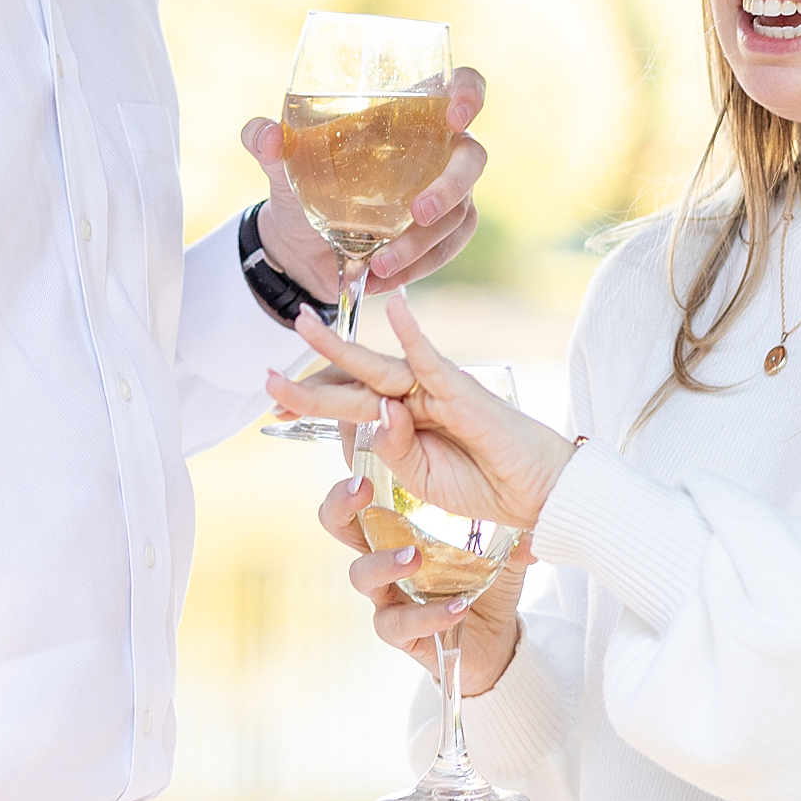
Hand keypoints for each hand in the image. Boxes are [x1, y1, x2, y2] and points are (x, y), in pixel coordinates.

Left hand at [239, 67, 486, 300]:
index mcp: (407, 115)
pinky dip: (418, 267)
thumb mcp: (280, 166)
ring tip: (380, 264)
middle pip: (472, 157)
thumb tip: (265, 135)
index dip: (469, 93)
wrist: (299, 246)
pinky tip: (381, 278)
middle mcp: (437, 149)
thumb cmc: (301, 186)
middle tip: (419, 212)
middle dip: (452, 186)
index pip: (460, 86)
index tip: (454, 116)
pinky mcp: (443, 233)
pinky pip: (448, 248)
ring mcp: (447, 192)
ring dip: (423, 242)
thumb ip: (265, 142)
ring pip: (460, 212)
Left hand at [266, 288, 578, 533]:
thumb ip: (390, 447)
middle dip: (309, 380)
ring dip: (339, 348)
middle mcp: (411, 400)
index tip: (273, 405)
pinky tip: (395, 307)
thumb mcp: (419, 477)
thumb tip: (377, 412)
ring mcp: (434, 390)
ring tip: (304, 325)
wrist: (533, 493)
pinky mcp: (460, 388)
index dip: (311, 403)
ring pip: (378, 367)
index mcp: (400, 424)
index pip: (348, 407)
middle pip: (352, 384)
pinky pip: (431, 357)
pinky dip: (414, 332)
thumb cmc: (480, 484)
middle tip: (267, 375)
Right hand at [318, 473, 534, 694]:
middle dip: (342, 504)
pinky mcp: (401, 631)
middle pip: (339, 524)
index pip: (363, 487)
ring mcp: (386, 593)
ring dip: (383, 563)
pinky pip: (398, 624)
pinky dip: (427, 615)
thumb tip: (534, 491)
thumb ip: (503, 510)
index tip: (367, 440)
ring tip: (412, 556)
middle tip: (361, 488)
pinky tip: (456, 606)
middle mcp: (380, 553)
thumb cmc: (485, 576)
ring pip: (360, 575)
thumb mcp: (496, 535)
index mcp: (396, 522)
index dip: (355, 463)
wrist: (496, 637)